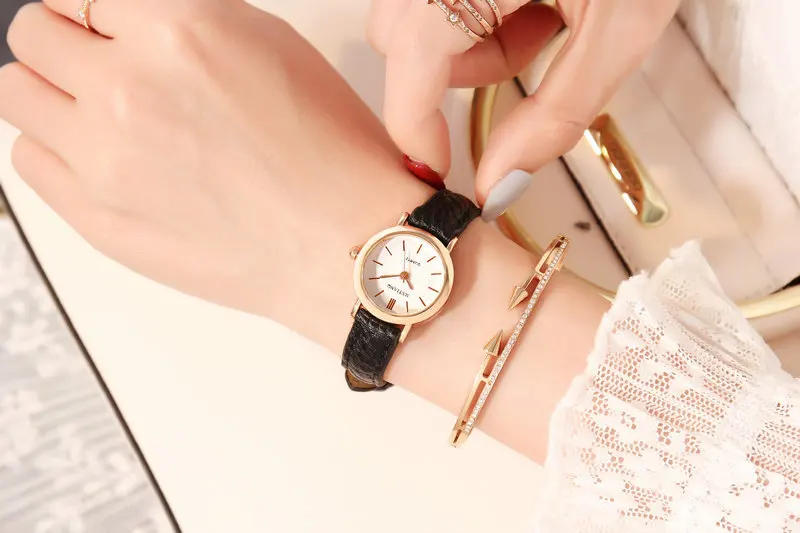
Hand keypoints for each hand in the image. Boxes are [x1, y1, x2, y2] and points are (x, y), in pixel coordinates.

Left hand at [0, 0, 430, 338]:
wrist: (344, 246)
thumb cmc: (331, 157)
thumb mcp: (274, 48)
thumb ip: (187, 22)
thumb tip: (133, 20)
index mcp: (179, 33)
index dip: (93, 12)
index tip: (100, 26)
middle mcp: (130, 89)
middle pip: (32, 36)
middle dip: (62, 42)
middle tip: (96, 64)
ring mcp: (105, 159)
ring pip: (17, 95)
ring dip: (50, 95)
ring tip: (97, 116)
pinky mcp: (97, 218)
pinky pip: (29, 163)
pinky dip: (56, 152)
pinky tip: (104, 161)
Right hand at [368, 0, 679, 218]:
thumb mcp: (617, 31)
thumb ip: (554, 115)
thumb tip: (499, 180)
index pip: (407, 66)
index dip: (415, 132)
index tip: (437, 168)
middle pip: (399, 39)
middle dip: (451, 75)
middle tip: (523, 66)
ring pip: (416, 16)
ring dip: (468, 43)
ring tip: (543, 21)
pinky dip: (480, 12)